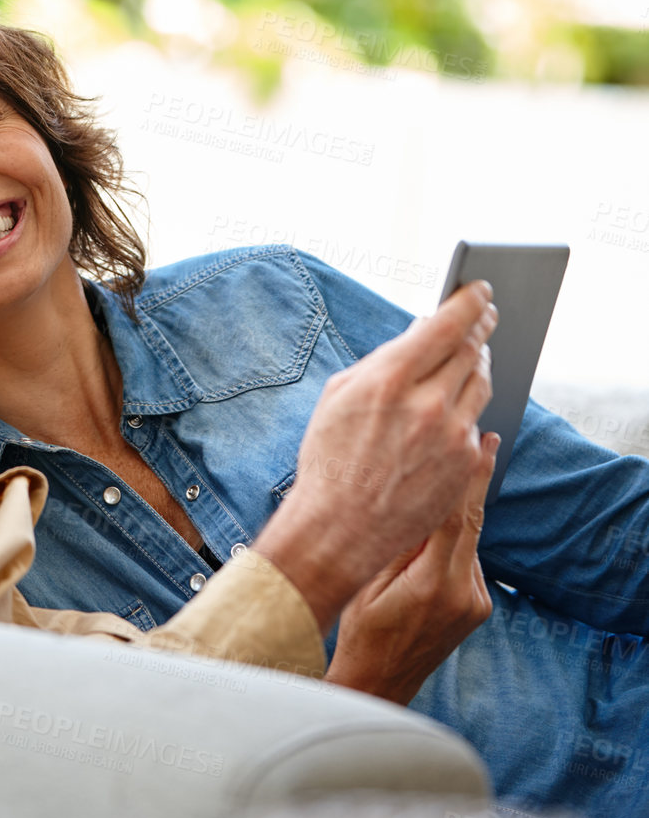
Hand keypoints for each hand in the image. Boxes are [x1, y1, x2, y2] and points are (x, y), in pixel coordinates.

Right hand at [255, 280, 495, 633]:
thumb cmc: (330, 456)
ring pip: (481, 383)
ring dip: (480, 361)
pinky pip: (477, 422)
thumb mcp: (342, 394)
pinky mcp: (464, 465)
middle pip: (471, 349)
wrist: (339, 527)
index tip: (480, 290)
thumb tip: (420, 333)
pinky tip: (463, 399)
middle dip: (481, 326)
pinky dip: (470, 405)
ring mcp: (451, 436)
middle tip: (486, 315)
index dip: (469, 301)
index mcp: (390, 377)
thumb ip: (383, 360)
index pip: (446, 324)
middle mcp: (427, 403)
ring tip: (476, 351)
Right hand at [323, 432, 497, 704]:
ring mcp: (475, 604)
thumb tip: (419, 500)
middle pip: (472, 523)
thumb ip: (398, 542)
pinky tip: (431, 532)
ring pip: (468, 541)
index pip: (455, 518)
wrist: (379, 685)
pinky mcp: (477, 609)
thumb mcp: (368, 582)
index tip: (476, 442)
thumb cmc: (360, 634)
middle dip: (477, 480)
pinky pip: (466, 560)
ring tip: (436, 483)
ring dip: (454, 513)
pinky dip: (452, 540)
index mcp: (434, 584)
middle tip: (487, 438)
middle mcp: (465, 594)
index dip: (467, 476)